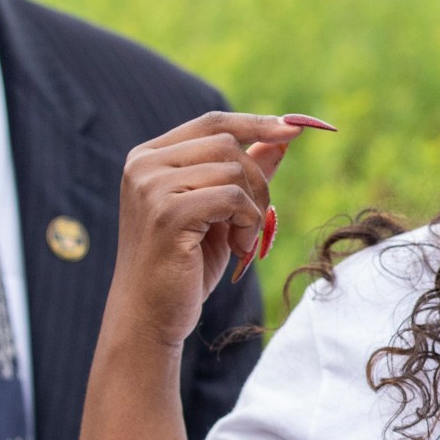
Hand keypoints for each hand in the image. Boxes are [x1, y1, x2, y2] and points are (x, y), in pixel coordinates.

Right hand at [108, 111, 330, 349]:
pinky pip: (232, 198)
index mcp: (149, 158)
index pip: (212, 123)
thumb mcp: (218, 214)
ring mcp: (152, 186)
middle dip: (258, 181)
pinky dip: (247, 223)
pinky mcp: (168, 212)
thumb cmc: (183, 268)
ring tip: (240, 242)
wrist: (148, 317)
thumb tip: (283, 136)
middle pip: (228, 144)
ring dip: (252, 208)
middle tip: (256, 222)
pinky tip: (237, 250)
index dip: (256, 123)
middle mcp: (144, 165)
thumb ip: (243, 174)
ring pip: (233, 169)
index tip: (295, 129)